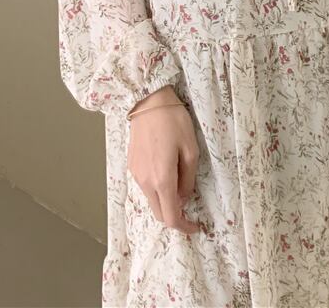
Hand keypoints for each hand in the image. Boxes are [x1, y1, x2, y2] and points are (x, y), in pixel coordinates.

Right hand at [127, 85, 200, 234]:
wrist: (148, 101)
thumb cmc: (173, 121)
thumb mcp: (191, 149)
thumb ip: (188, 177)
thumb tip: (184, 196)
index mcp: (162, 179)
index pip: (171, 216)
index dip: (184, 227)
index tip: (196, 226)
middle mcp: (145, 181)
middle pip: (159, 213)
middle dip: (175, 217)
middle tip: (190, 211)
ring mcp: (136, 174)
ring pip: (151, 199)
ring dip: (166, 201)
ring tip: (181, 185)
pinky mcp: (132, 165)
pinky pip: (146, 186)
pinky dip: (157, 189)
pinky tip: (167, 173)